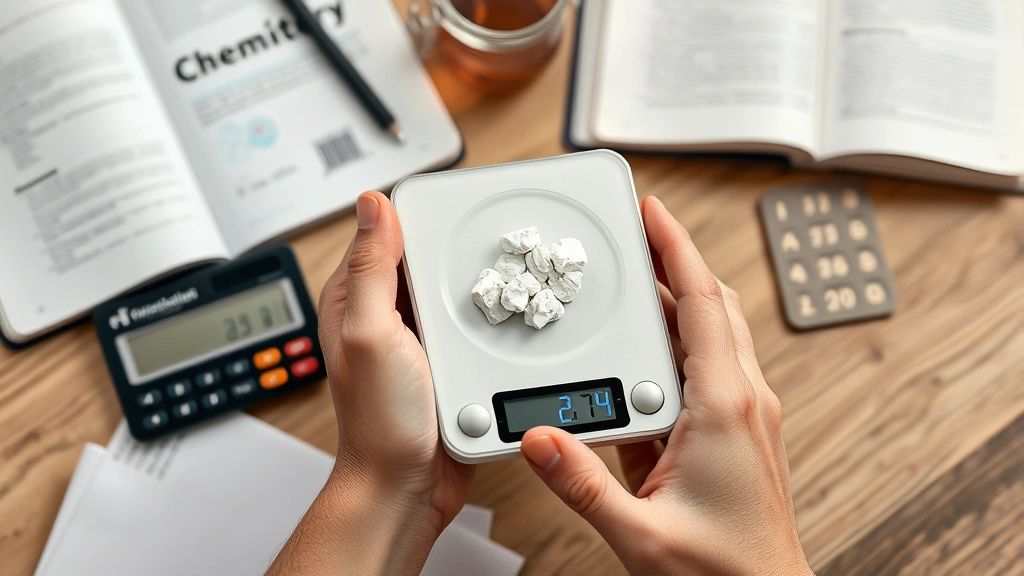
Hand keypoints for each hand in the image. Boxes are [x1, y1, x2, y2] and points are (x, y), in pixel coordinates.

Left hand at [268, 192, 473, 575]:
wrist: (408, 484)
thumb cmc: (380, 421)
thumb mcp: (371, 332)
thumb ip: (372, 268)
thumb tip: (372, 204)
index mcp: (354, 299)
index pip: (382, 234)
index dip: (415, 215)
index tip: (450, 204)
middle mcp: (383, 315)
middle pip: (422, 258)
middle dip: (453, 248)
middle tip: (488, 236)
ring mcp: (416, 339)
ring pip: (450, 290)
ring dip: (475, 284)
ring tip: (503, 268)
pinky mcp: (445, 361)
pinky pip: (469, 324)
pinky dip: (486, 318)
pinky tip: (503, 313)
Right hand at [520, 196, 811, 574]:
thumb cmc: (724, 575)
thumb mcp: (639, 533)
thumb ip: (581, 484)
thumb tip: (536, 441)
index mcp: (726, 409)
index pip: (703, 304)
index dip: (676, 249)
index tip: (652, 212)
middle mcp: (745, 403)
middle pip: (713, 306)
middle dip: (674, 261)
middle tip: (637, 233)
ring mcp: (746, 417)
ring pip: (715, 335)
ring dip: (678, 301)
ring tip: (635, 283)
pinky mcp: (738, 434)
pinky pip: (708, 369)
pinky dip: (678, 344)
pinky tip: (644, 356)